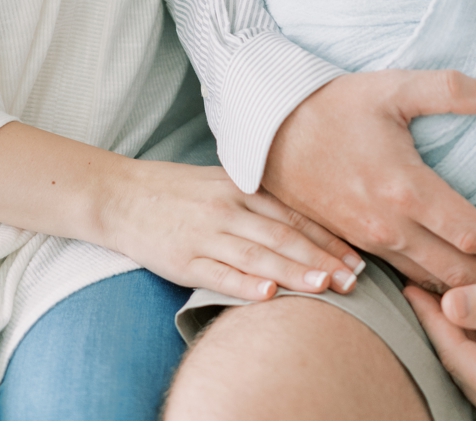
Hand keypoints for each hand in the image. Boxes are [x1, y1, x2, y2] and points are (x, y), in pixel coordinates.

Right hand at [91, 158, 369, 302]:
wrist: (116, 194)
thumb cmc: (171, 190)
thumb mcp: (217, 181)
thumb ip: (257, 197)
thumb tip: (305, 219)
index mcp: (237, 188)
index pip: (293, 213)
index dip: (328, 236)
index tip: (359, 258)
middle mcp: (225, 209)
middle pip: (282, 235)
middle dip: (322, 259)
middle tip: (354, 280)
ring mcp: (203, 235)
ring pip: (256, 254)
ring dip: (293, 272)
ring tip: (325, 287)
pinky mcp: (181, 260)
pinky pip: (217, 274)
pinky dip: (243, 284)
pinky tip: (267, 293)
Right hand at [263, 70, 475, 291]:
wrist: (265, 127)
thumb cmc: (329, 104)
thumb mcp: (389, 88)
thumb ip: (447, 90)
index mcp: (405, 188)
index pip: (473, 233)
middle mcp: (388, 223)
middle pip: (458, 272)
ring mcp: (366, 237)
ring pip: (429, 280)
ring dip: (469, 291)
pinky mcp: (350, 240)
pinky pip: (401, 275)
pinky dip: (432, 286)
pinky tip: (448, 286)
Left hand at [403, 280, 475, 418]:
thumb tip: (446, 304)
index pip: (457, 355)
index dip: (430, 318)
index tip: (410, 286)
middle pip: (460, 364)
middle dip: (439, 325)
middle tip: (416, 285)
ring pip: (471, 366)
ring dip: (455, 332)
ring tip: (434, 294)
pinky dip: (475, 341)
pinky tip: (463, 313)